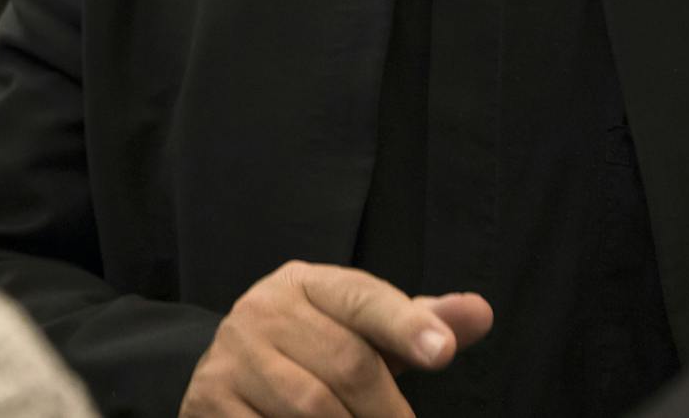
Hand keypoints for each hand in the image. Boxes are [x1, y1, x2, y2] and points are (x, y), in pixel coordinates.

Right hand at [179, 261, 493, 416]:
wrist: (229, 377)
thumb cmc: (314, 354)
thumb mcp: (366, 334)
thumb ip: (421, 324)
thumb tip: (480, 312)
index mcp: (306, 283)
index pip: (364, 299)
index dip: (407, 325)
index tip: (444, 354)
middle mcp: (263, 308)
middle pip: (347, 362)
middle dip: (386, 411)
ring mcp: (231, 355)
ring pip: (312, 405)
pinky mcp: (209, 400)